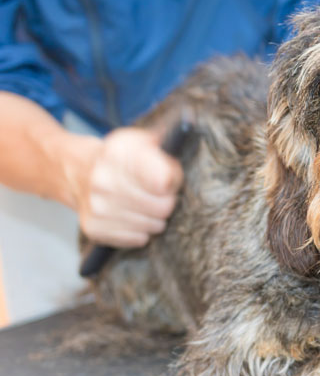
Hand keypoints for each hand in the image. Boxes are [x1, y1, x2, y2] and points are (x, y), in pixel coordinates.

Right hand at [73, 127, 183, 246]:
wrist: (77, 170)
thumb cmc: (119, 158)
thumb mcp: (140, 141)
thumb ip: (165, 146)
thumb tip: (185, 137)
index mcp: (118, 154)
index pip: (164, 181)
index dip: (173, 181)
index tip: (167, 178)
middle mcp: (103, 180)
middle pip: (163, 206)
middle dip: (167, 201)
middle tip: (158, 194)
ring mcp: (97, 206)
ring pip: (152, 225)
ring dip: (155, 218)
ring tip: (145, 205)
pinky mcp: (93, 228)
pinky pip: (138, 239)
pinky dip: (141, 231)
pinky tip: (132, 216)